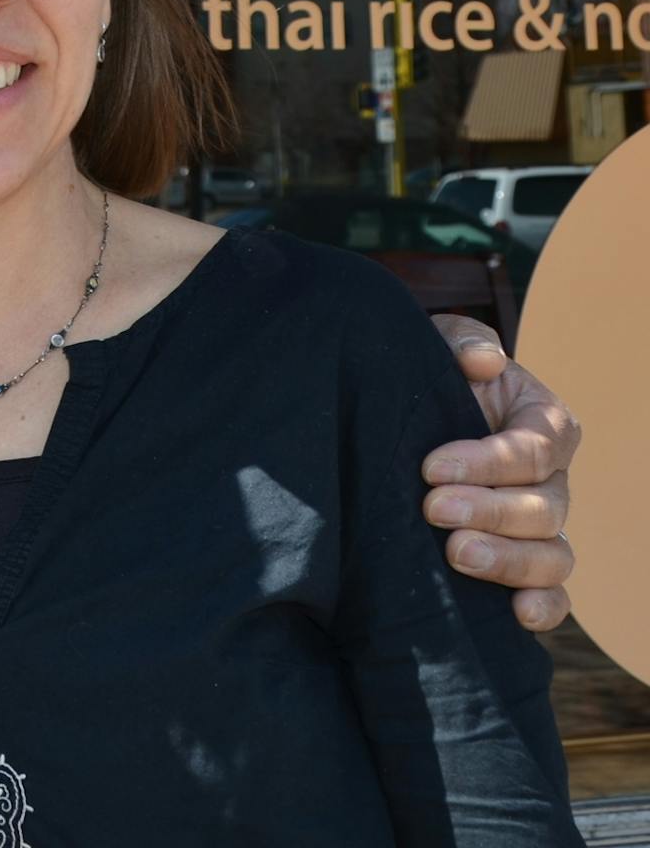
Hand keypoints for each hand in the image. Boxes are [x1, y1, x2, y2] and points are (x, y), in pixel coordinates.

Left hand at [421, 314, 577, 631]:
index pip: (533, 450)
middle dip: (489, 512)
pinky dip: (544, 609)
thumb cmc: (428, 374)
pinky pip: (553, 596)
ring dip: (508, 562)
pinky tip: (516, 615)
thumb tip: (485, 362)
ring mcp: (541, 528)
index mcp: (543, 424)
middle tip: (432, 509)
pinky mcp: (523, 565)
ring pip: (553, 556)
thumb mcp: (438, 344)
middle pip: (545, 509)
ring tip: (455, 555)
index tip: (429, 467)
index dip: (486, 462)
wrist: (403, 414)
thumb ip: (463, 342)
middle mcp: (551, 480)